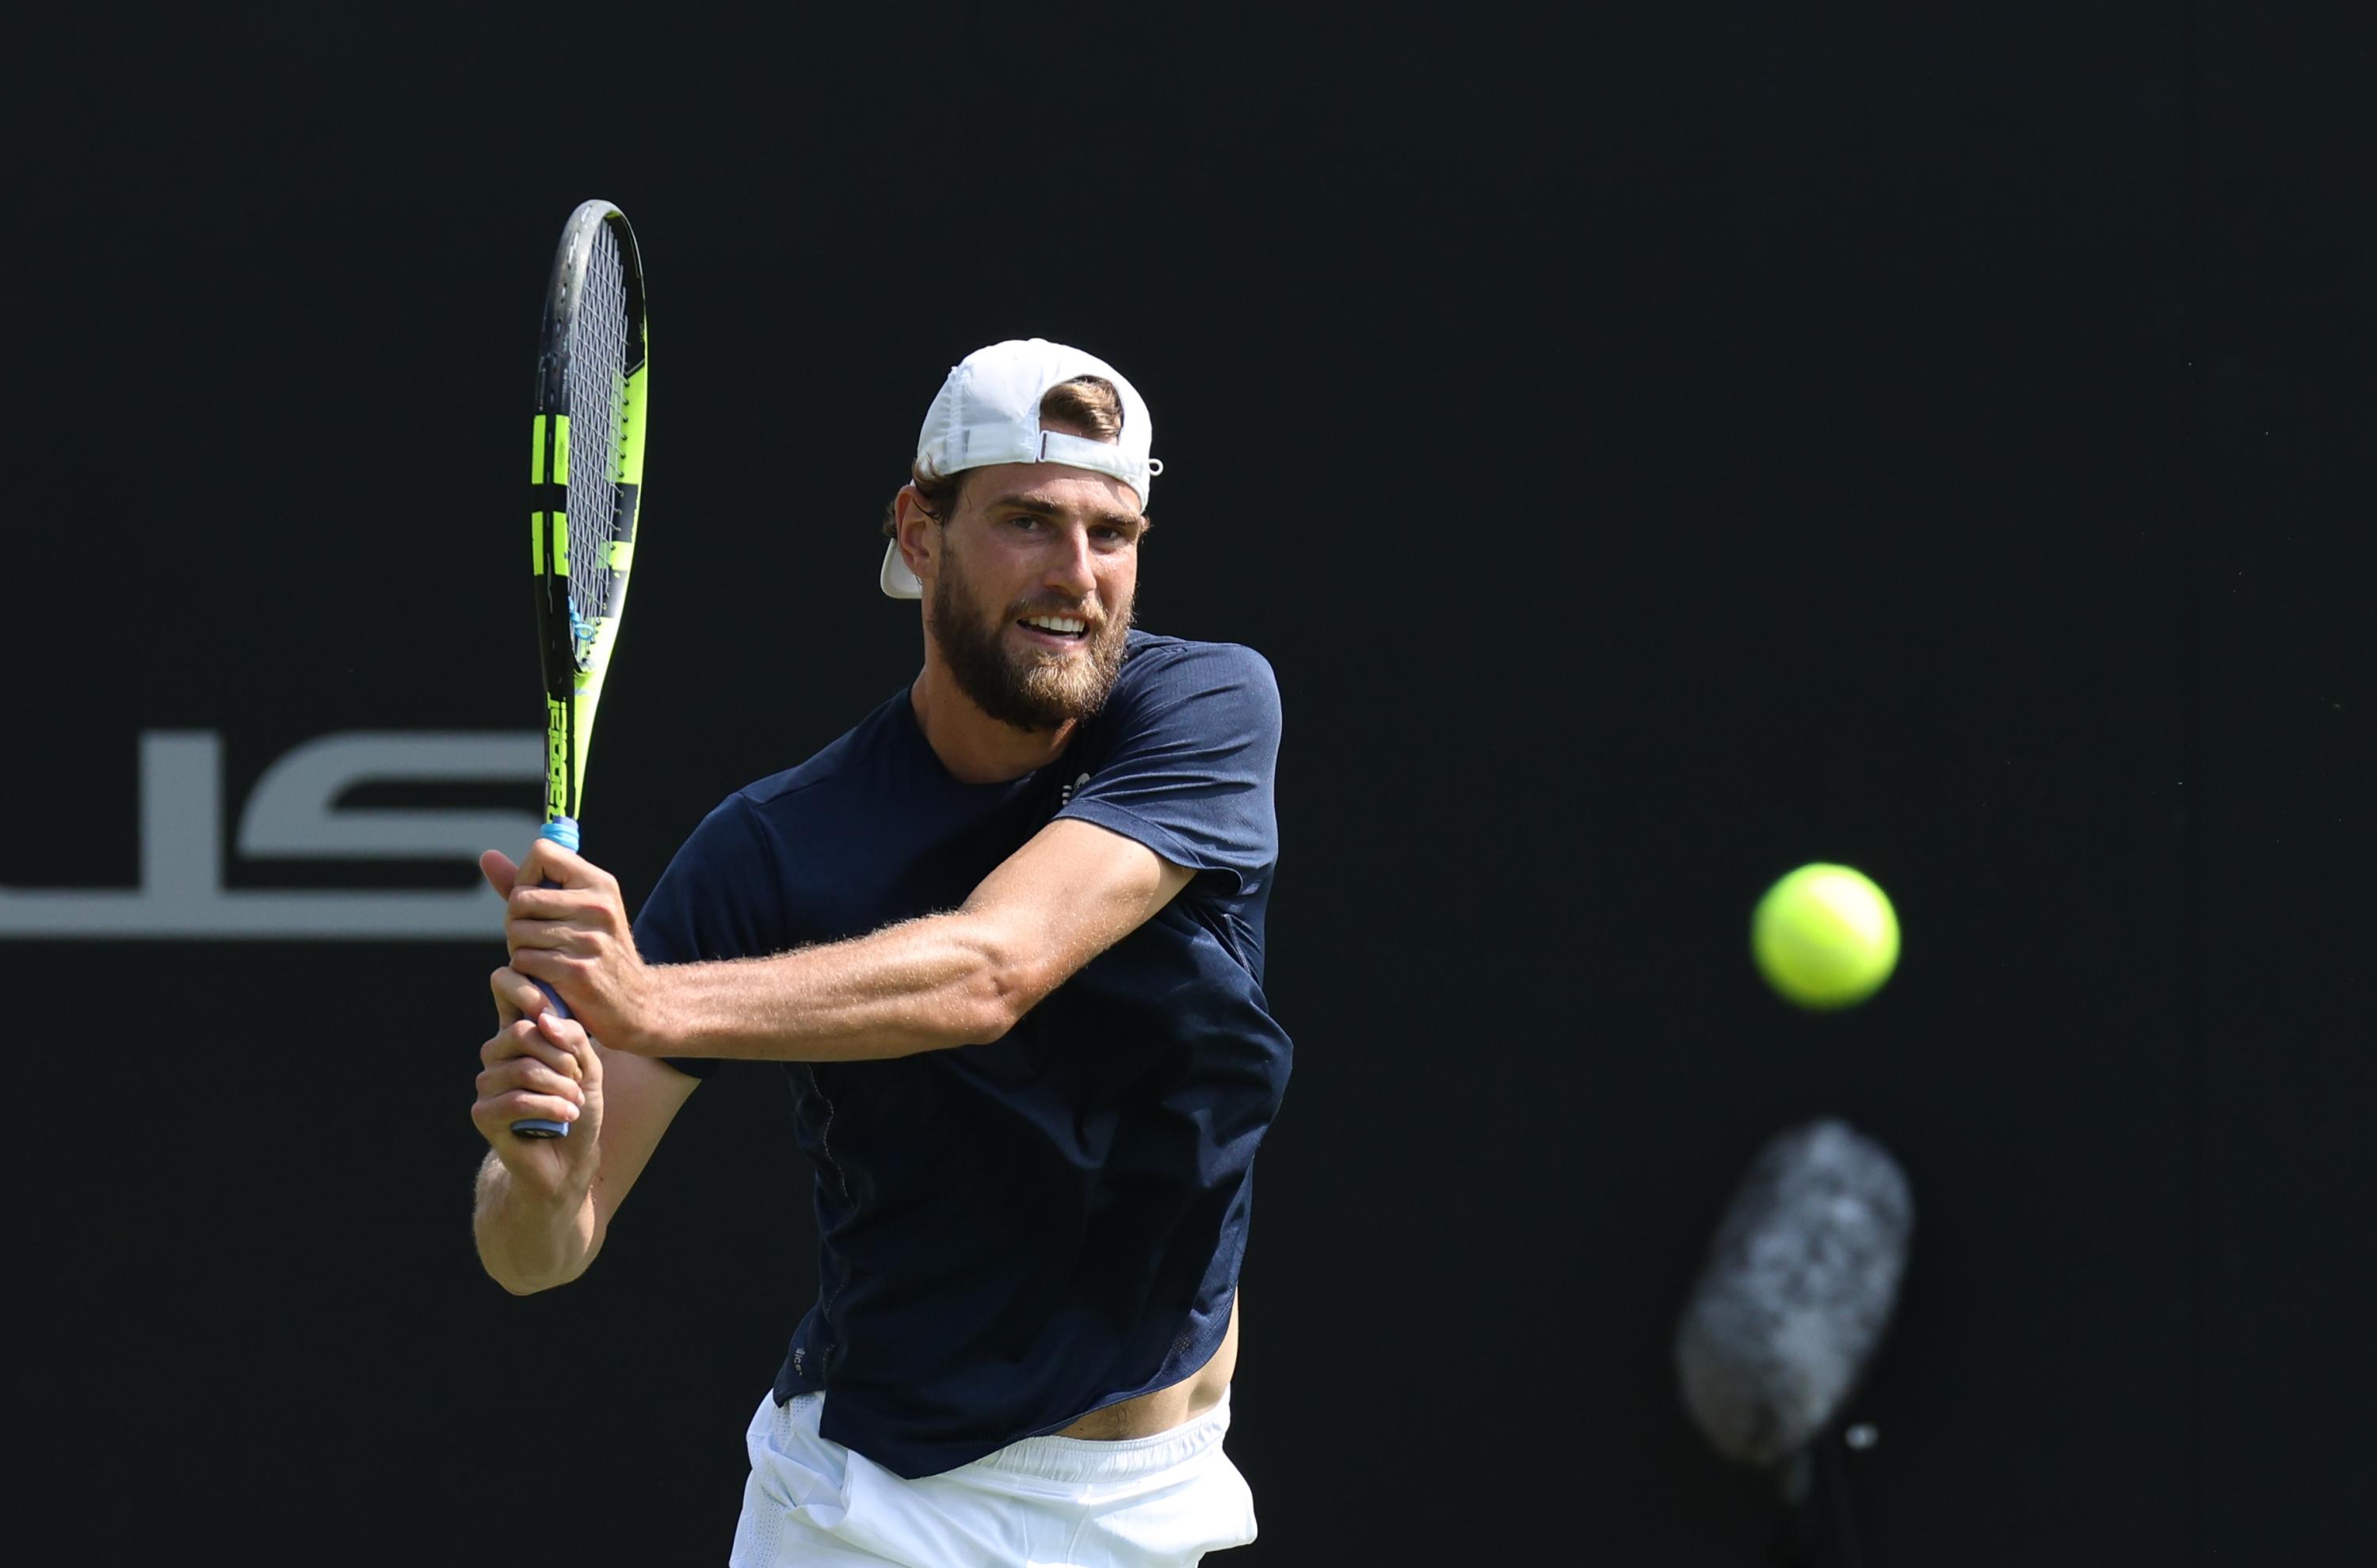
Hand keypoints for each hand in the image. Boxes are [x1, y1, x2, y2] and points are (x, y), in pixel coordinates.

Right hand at [471, 965, 604, 1197]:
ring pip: (523, 1069)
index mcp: (519, 1033)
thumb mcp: (588, 1066)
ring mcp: (486, 1083)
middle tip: (578, 1078)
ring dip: (560, 1087)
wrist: (571, 1158)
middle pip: (521, 1033)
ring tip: (574, 1101)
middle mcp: (496, 1054)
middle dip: (561, 1057)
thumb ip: (572, 1037)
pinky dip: (550, 1108)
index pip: (504, 987)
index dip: (523, 988)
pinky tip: (566, 1115)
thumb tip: (542, 1019)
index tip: (551, 1008)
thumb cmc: (578, 1106)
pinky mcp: (483, 1113)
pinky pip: (516, 1100)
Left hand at [480, 843, 659, 1054]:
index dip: (526, 876)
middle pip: (520, 898)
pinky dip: (525, 971)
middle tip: (534, 938)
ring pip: (517, 931)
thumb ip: (528, 884)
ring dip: (519, 949)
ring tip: (543, 957)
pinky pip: (523, 960)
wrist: (633, 1003)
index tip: (535, 900)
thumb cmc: (593, 951)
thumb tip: (487, 856)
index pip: (542, 852)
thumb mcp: (574, 910)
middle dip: (516, 921)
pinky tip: (544, 976)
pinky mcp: (576, 972)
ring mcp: (588, 939)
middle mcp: (597, 906)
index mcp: (599, 883)